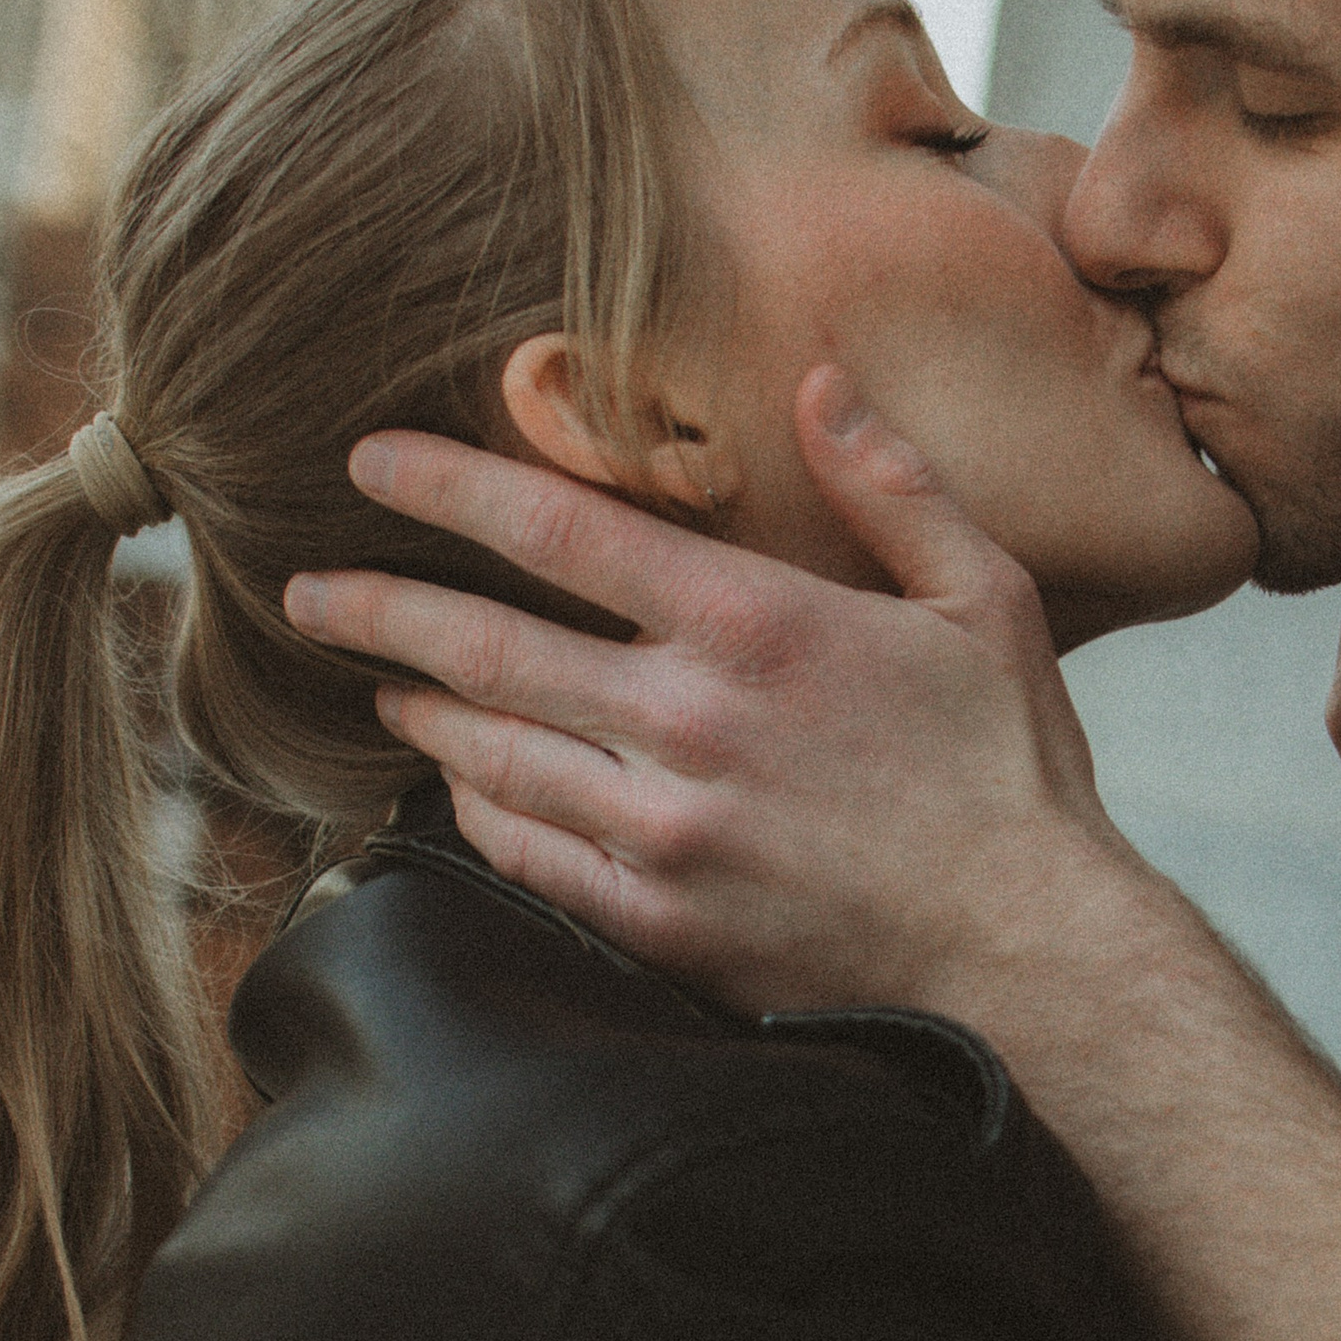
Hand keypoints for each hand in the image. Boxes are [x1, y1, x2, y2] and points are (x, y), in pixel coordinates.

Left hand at [282, 368, 1162, 1019]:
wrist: (1033, 960)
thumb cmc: (1013, 777)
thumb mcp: (984, 599)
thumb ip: (893, 484)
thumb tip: (820, 380)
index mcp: (756, 624)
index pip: (557, 530)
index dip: (446, 486)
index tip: (369, 463)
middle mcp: (688, 723)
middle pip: (483, 645)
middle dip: (378, 607)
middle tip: (308, 588)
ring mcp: (662, 832)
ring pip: (488, 753)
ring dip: (419, 709)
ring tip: (379, 681)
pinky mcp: (658, 923)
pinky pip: (524, 856)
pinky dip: (475, 809)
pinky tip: (462, 782)